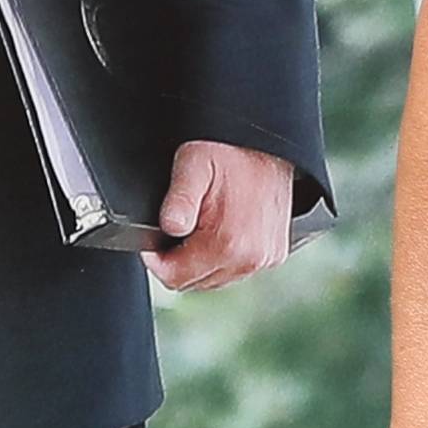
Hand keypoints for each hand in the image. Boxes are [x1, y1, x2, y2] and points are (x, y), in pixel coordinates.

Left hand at [147, 142, 292, 293]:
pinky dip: (221, 257)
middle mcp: (250, 258)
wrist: (272, 145)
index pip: (175, 278)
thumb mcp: (193, 164)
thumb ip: (178, 200)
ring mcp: (265, 259)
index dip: (156, 260)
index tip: (154, 241)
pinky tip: (219, 231)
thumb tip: (169, 228)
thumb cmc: (233, 152)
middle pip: (193, 282)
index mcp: (229, 243)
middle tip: (177, 226)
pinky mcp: (273, 256)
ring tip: (200, 226)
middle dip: (177, 261)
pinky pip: (234, 270)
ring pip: (213, 279)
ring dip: (199, 260)